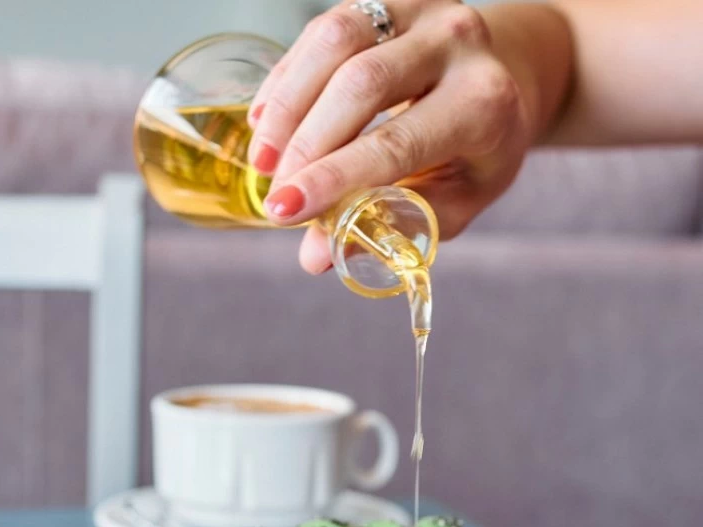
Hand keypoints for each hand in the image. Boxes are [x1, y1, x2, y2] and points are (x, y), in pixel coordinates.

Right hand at [247, 0, 533, 273]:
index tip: (285, 211)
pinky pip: (324, 29)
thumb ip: (389, 227)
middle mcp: (458, 42)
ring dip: (287, 106)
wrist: (507, 78)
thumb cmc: (480, 152)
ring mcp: (422, 10)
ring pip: (335, 42)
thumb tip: (314, 257)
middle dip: (305, 146)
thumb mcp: (454, 201)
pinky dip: (289, 78)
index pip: (395, 144)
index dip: (333, 178)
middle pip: (359, 86)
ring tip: (263, 159)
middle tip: (275, 197)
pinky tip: (267, 120)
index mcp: (483, 104)